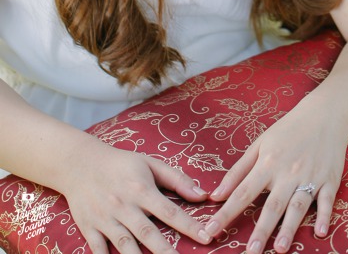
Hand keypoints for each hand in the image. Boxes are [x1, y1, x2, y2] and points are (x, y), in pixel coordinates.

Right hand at [60, 144, 208, 253]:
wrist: (80, 164)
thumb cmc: (122, 164)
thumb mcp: (151, 164)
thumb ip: (178, 180)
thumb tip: (203, 195)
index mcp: (142, 190)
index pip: (171, 212)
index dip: (190, 226)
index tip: (207, 237)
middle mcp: (124, 207)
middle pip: (147, 233)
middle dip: (165, 251)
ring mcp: (105, 219)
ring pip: (124, 245)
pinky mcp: (89, 228)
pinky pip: (98, 249)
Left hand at [200, 106, 347, 252]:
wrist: (326, 114)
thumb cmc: (289, 129)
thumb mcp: (260, 144)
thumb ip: (238, 170)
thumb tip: (215, 195)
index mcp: (268, 163)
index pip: (243, 193)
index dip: (226, 213)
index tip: (210, 231)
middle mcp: (289, 172)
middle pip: (272, 205)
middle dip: (261, 230)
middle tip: (250, 252)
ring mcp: (311, 177)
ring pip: (298, 206)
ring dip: (290, 228)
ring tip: (280, 248)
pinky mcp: (331, 179)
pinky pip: (327, 200)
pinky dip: (324, 215)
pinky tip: (320, 232)